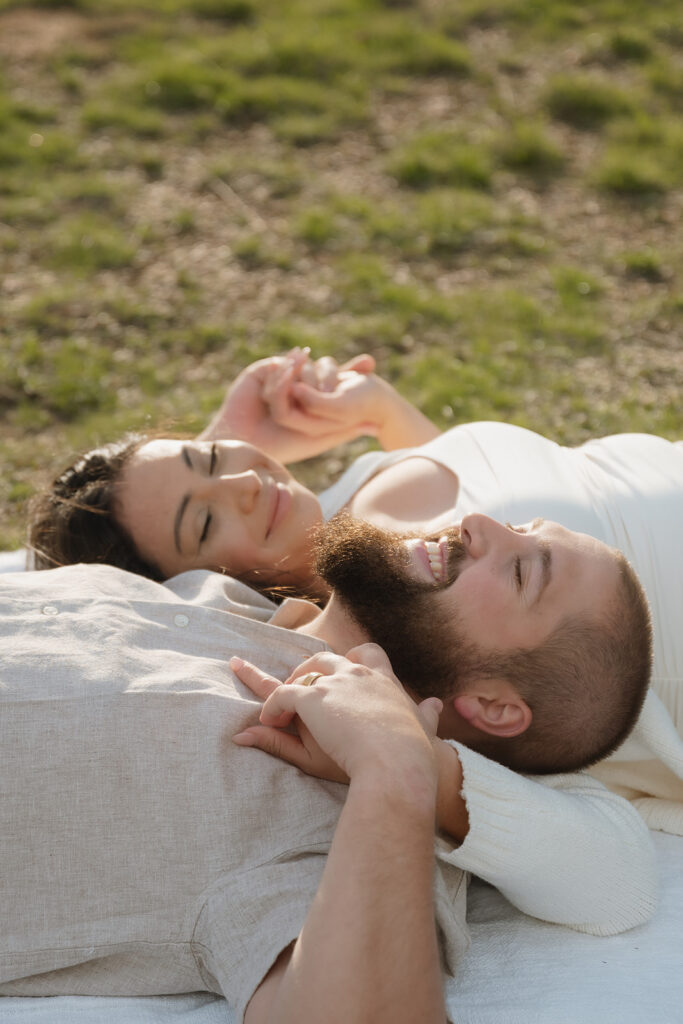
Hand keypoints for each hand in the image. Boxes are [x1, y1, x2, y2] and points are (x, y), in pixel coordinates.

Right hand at [199, 348, 378, 462]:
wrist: (246, 445)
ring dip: (302, 380)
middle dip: (329, 375)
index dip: (351, 372)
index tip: (370, 364)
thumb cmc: (284, 446)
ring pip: (300, 367)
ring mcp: (277, 377)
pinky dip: (284, 376)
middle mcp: (294, 386)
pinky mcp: (259, 372)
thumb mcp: (321, 437)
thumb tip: (376, 426)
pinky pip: (279, 365)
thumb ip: (346, 428)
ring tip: (299, 398)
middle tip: (334, 386)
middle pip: (318, 369)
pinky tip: (285, 381)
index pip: (332, 381)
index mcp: (310, 400)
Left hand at [232, 644, 441, 783]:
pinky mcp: (311, 698)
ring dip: (286, 686)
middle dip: (311, 667)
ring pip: (300, 675)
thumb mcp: (424, 729)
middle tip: (299, 679)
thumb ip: (427, 714)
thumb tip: (437, 702)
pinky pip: (282, 695)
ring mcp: (333, 684)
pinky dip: (272, 706)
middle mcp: (358, 674)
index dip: (353, 659)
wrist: (397, 761)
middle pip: (327, 659)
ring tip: (274, 699)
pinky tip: (267, 719)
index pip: (368, 654)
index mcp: (384, 680)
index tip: (346, 665)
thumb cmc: (415, 751)